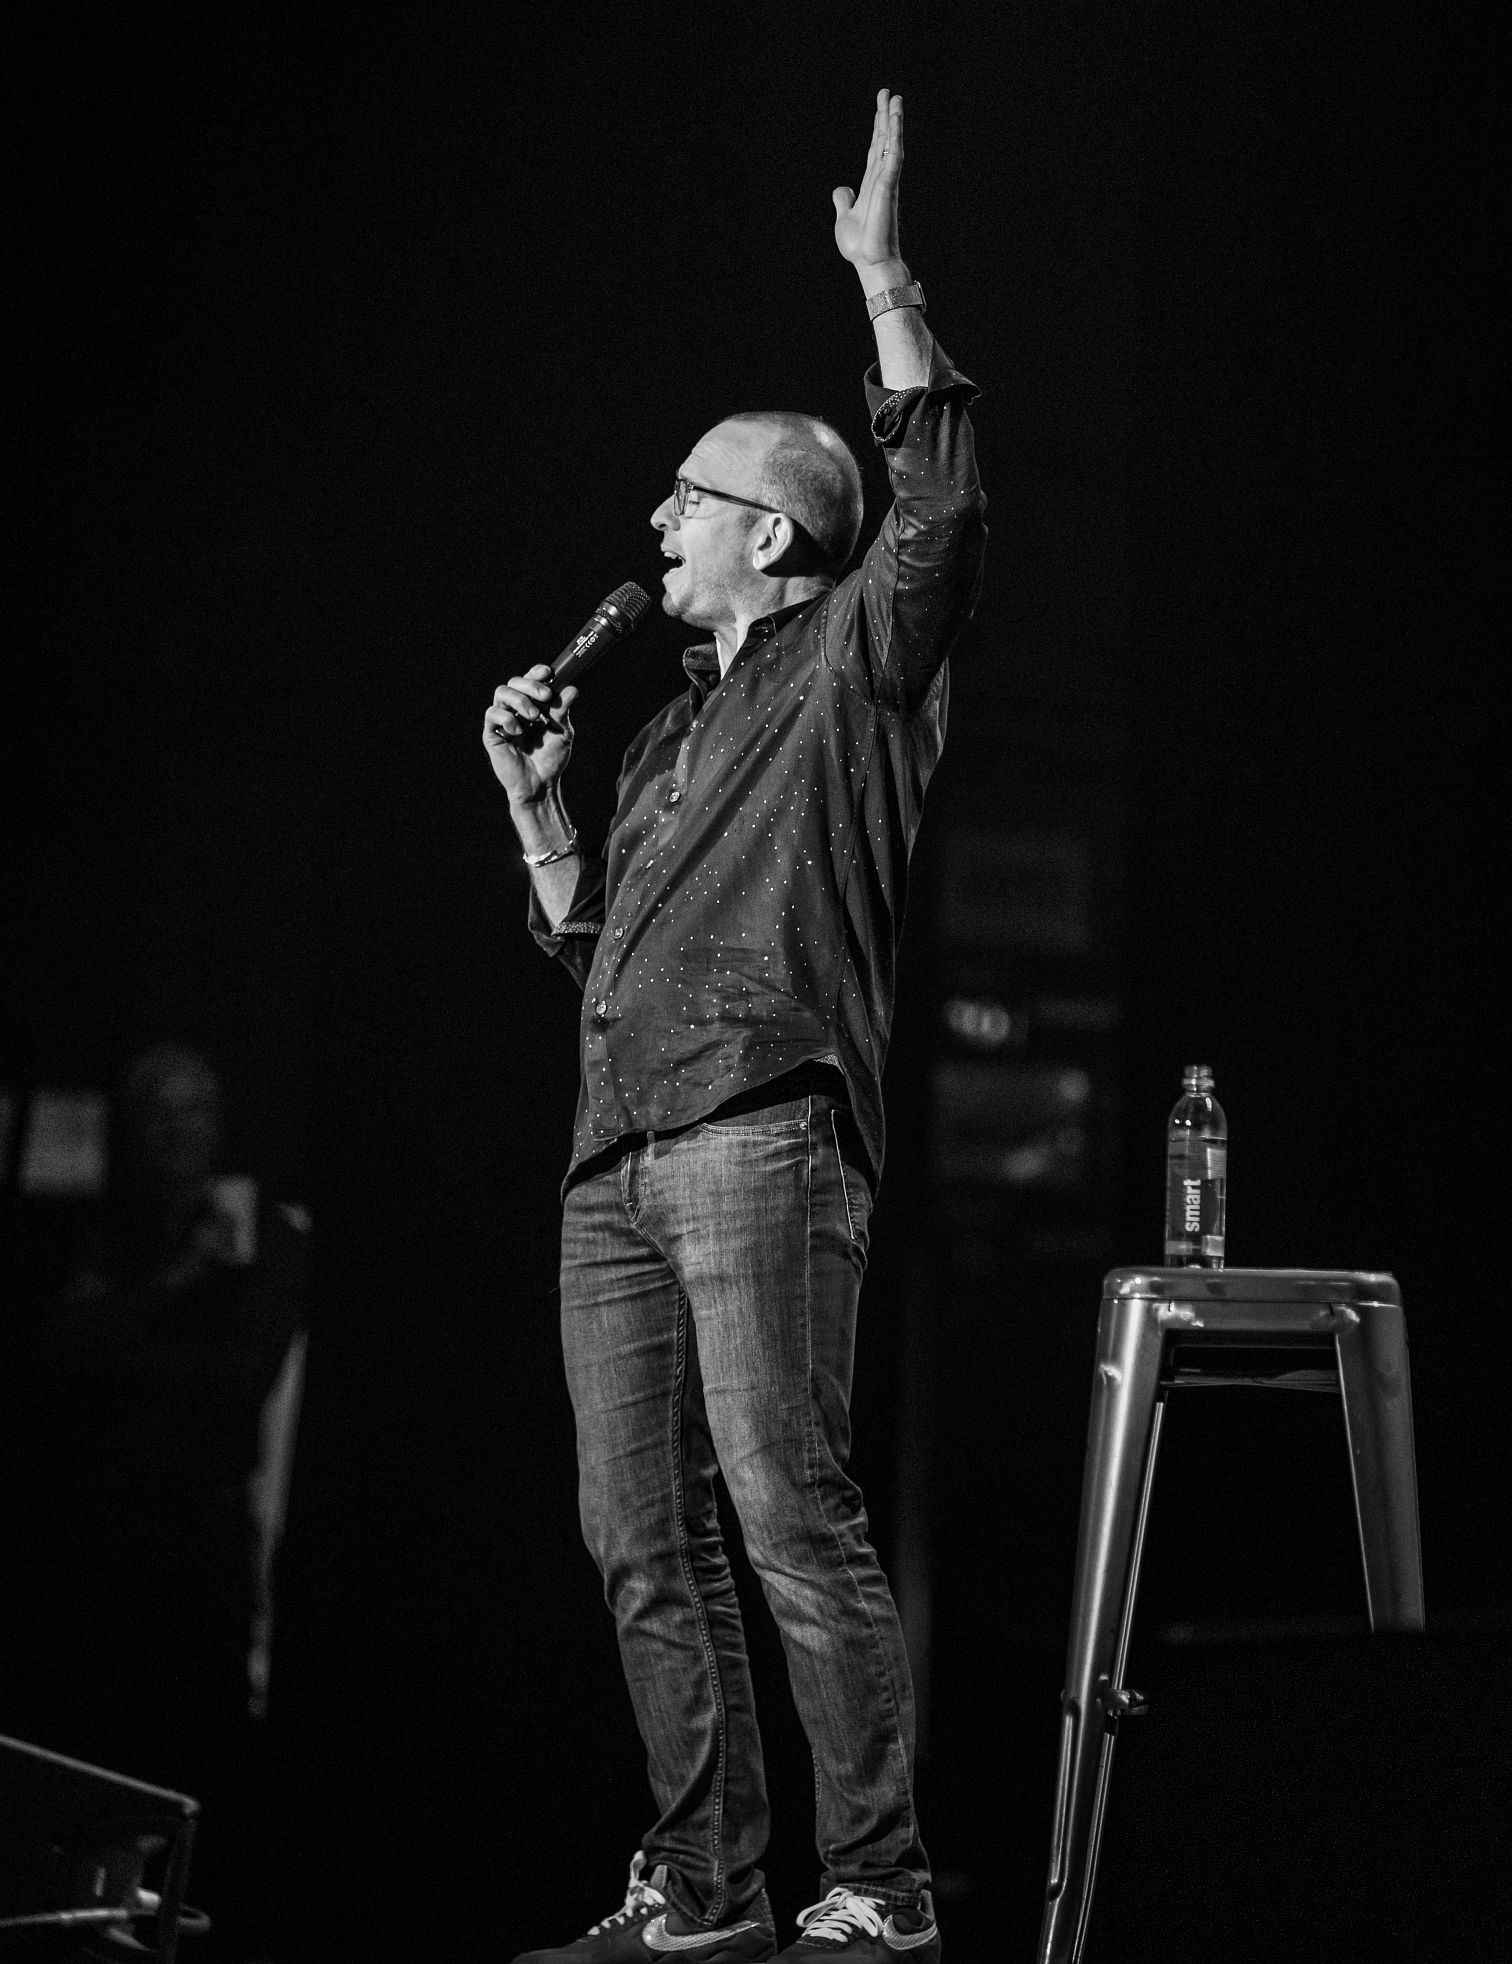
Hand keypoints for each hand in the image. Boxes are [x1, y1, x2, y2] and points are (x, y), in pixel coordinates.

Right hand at [483, 664, 577, 805]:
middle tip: (545, 697)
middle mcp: (515, 708)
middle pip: (514, 682)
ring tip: (533, 717)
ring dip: (519, 700)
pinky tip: (518, 731)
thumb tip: (571, 688)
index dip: (536, 672)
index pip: (530, 679)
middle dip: (530, 685)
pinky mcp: (492, 733)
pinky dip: (506, 718)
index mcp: (533, 704)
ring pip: (501, 692)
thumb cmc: (551, 758)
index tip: (548, 673)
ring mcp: (503, 720)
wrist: (541, 784)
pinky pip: (492, 714)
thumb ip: (563, 710)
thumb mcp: (562, 732)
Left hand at [832, 89, 904, 272]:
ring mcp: (887, 182)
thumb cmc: (861, 246)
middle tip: (890, 93)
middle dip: (886, 117)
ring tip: (896, 99)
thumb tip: (841, 189)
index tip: (882, 106)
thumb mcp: (844, 219)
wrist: (870, 263)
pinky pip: (893, 156)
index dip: (878, 128)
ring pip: (892, 144)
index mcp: (872, 184)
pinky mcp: (888, 187)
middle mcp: (882, 179)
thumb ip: (844, 201)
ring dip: (893, 121)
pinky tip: (894, 121)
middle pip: (885, 141)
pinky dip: (895, 137)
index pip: (876, 149)